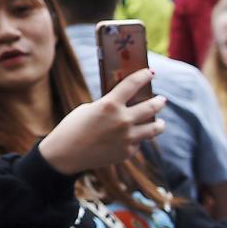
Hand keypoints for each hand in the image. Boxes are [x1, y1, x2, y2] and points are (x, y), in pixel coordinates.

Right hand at [37, 70, 165, 175]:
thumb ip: (109, 106)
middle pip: (151, 107)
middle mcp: (122, 120)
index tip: (150, 73)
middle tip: (161, 100)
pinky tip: (132, 138)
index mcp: (109, 104)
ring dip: (159, 124)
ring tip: (161, 122)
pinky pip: (137, 142)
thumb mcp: (89, 109)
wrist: (64, 154)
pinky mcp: (127, 152)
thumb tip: (126, 105)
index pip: (133, 84)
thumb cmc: (73, 127)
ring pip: (154, 128)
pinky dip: (136, 139)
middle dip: (159, 102)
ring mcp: (127, 138)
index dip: (144, 76)